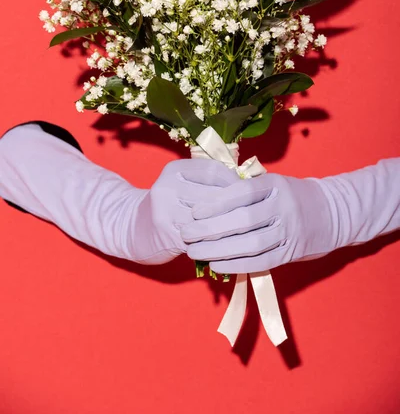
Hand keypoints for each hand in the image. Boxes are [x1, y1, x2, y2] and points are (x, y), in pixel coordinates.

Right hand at [0, 122, 238, 263]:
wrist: (133, 230)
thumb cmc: (169, 206)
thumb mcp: (182, 185)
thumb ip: (208, 182)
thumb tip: (248, 185)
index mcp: (175, 169)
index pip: (214, 171)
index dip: (234, 182)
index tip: (247, 193)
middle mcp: (168, 186)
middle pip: (214, 195)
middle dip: (236, 207)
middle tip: (252, 215)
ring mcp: (167, 211)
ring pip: (211, 218)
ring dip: (230, 226)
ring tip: (244, 230)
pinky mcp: (169, 235)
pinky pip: (203, 238)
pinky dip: (218, 241)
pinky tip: (228, 243)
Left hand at [181, 158, 399, 273]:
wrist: (333, 213)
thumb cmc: (293, 196)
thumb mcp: (274, 183)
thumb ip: (247, 190)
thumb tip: (207, 201)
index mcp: (276, 185)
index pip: (242, 192)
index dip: (215, 203)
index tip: (194, 211)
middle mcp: (283, 207)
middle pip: (242, 220)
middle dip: (210, 229)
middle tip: (186, 234)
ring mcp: (289, 231)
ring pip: (250, 244)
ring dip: (218, 250)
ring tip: (195, 251)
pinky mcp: (291, 253)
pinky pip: (261, 262)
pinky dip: (237, 265)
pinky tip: (216, 264)